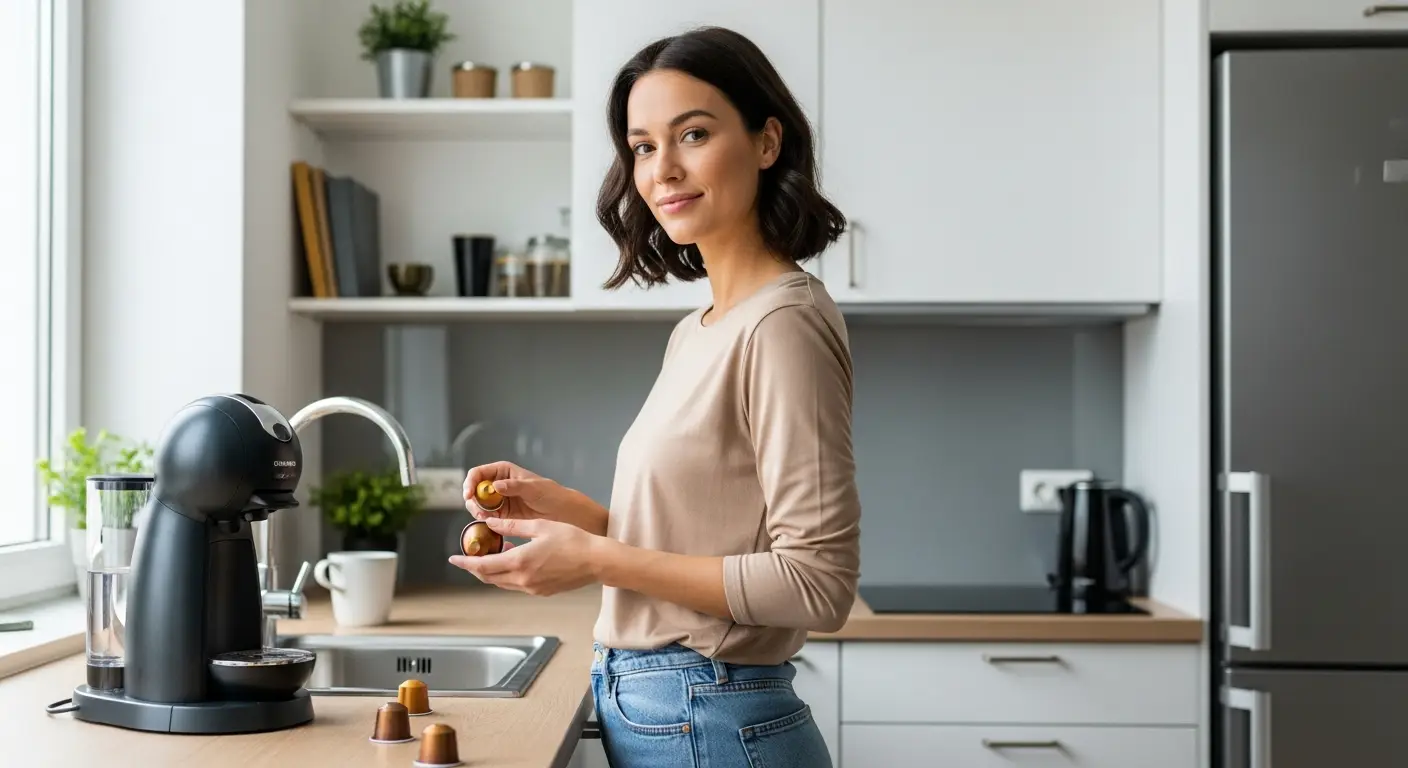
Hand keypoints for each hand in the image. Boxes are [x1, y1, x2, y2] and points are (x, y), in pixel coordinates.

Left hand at [447, 517, 599, 596]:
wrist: (596, 561)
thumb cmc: (572, 540)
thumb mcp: (540, 526)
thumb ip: (512, 526)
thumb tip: (491, 523)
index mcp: (520, 561)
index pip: (483, 565)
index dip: (466, 562)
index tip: (454, 558)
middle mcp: (522, 579)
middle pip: (489, 577)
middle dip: (475, 568)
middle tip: (469, 557)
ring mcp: (532, 588)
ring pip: (502, 583)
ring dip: (492, 572)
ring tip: (491, 556)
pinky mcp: (541, 591)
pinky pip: (516, 585)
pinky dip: (508, 575)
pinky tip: (513, 562)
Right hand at [462, 461, 569, 522]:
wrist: (560, 511)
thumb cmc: (549, 493)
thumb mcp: (533, 487)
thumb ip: (514, 486)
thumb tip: (496, 485)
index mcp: (503, 471)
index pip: (478, 473)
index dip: (470, 482)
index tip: (469, 494)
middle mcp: (497, 484)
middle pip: (474, 490)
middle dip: (472, 500)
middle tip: (478, 511)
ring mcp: (498, 500)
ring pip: (477, 504)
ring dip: (477, 511)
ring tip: (485, 517)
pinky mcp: (501, 514)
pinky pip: (486, 516)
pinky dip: (484, 520)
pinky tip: (490, 522)